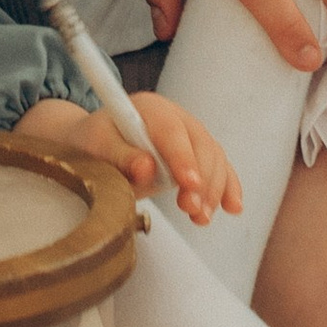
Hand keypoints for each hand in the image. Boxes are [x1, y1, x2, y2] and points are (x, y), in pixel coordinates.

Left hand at [19, 89, 240, 229]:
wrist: (95, 143)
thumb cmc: (94, 142)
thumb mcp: (98, 146)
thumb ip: (121, 156)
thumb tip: (146, 169)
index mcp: (149, 108)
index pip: (171, 131)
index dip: (182, 157)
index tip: (188, 183)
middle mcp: (175, 116)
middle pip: (199, 145)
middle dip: (201, 181)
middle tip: (191, 210)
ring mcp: (189, 134)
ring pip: (213, 158)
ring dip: (213, 190)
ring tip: (201, 218)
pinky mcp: (196, 153)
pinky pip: (219, 166)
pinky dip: (227, 186)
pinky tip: (233, 207)